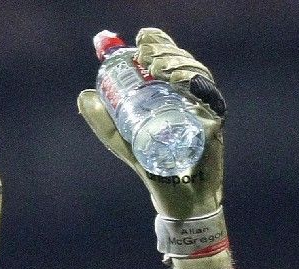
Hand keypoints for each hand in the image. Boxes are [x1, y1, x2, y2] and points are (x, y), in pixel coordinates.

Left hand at [78, 28, 225, 221]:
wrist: (175, 198)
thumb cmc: (152, 167)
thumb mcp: (122, 140)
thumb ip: (104, 121)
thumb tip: (84, 96)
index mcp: (170, 94)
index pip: (166, 59)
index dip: (157, 43)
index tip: (141, 40)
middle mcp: (189, 97)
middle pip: (181, 62)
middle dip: (164, 50)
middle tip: (146, 53)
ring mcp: (203, 108)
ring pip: (195, 73)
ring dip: (177, 62)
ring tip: (157, 65)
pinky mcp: (213, 121)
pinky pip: (209, 95)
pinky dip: (196, 82)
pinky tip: (179, 79)